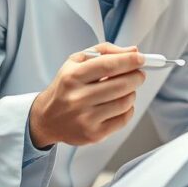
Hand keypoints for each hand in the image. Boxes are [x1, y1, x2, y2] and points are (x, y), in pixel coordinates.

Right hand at [29, 42, 145, 147]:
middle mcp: (78, 98)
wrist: (47, 118)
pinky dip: (128, 109)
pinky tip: (120, 104)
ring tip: (125, 89)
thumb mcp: (76, 62)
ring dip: (132, 93)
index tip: (140, 59)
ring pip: (125, 102)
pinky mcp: (93, 134)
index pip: (108, 65)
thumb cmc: (65, 88)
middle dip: (136, 77)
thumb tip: (132, 52)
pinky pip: (123, 119)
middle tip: (138, 74)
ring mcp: (85, 118)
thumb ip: (105, 52)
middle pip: (121, 85)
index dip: (129, 61)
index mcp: (73, 77)